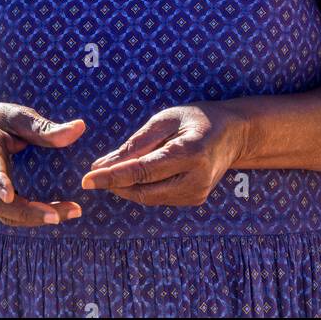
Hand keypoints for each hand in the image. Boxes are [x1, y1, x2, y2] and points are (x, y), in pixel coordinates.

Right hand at [0, 101, 84, 227]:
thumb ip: (44, 127)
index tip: (9, 195)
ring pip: (4, 213)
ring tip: (69, 213)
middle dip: (26, 212)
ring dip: (35, 218)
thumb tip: (79, 128)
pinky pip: (9, 214)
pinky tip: (59, 213)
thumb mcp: (16, 115)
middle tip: (57, 215)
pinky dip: (32, 217)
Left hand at [81, 102, 245, 206]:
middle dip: (115, 183)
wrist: (233, 134)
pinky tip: (133, 176)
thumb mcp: (166, 119)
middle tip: (94, 173)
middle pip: (143, 189)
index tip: (87, 179)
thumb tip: (104, 164)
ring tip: (111, 172)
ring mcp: (196, 194)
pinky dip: (142, 188)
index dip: (112, 177)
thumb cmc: (197, 119)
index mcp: (190, 154)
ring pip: (148, 197)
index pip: (142, 172)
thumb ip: (137, 143)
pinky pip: (158, 197)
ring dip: (126, 187)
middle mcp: (195, 180)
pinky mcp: (194, 200)